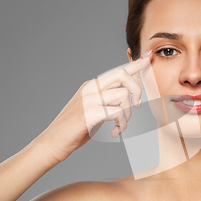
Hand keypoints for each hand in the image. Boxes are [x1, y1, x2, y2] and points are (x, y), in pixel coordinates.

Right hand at [34, 51, 152, 164]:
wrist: (52, 143)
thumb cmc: (75, 129)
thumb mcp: (94, 109)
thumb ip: (108, 100)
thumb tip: (129, 96)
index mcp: (92, 85)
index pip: (118, 70)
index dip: (136, 64)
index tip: (149, 57)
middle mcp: (90, 88)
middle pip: (122, 74)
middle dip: (137, 89)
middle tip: (137, 106)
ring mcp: (88, 100)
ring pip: (123, 95)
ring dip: (128, 114)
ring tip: (120, 126)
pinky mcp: (88, 113)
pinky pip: (117, 112)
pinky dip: (121, 124)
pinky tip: (115, 133)